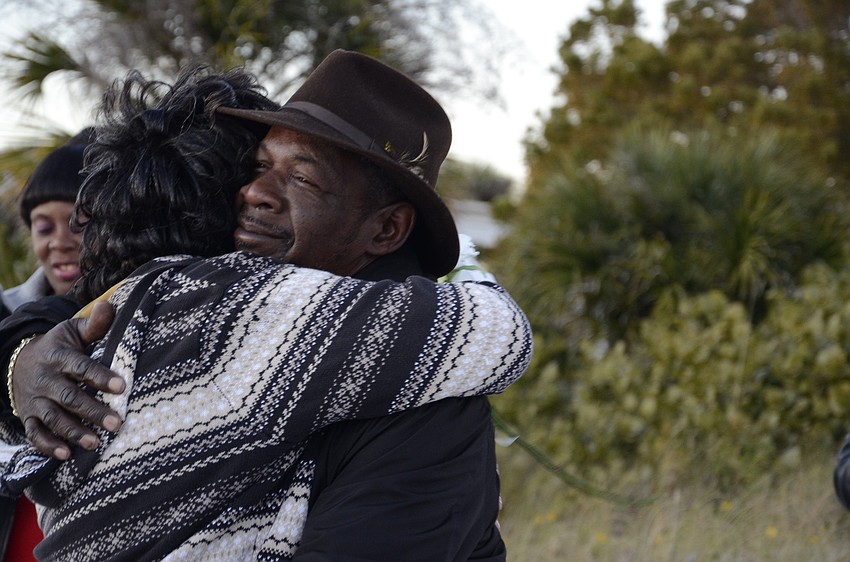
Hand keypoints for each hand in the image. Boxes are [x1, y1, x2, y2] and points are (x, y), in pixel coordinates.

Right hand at [12, 301, 124, 459]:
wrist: (19, 361)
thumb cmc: (59, 347)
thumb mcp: (72, 332)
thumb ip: (94, 325)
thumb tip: (109, 306)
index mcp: (58, 356)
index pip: (80, 367)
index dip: (100, 377)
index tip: (122, 386)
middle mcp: (45, 379)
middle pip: (69, 397)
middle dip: (93, 411)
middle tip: (117, 423)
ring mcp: (35, 399)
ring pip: (53, 418)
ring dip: (73, 432)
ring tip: (95, 443)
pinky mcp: (28, 416)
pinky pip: (34, 433)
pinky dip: (47, 446)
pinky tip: (66, 455)